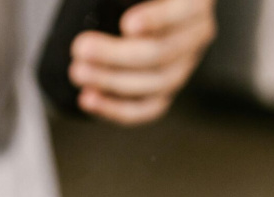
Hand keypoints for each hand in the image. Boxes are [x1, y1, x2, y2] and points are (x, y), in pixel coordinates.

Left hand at [68, 0, 215, 125]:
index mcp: (194, 3)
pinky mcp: (166, 90)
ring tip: (78, 72)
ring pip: (154, 84)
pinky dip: (115, 108)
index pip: (182, 13)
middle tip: (81, 49)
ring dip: (110, 82)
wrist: (140, 15)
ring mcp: (183, 66)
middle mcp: (195, 35)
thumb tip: (119, 12)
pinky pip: (146, 108)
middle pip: (161, 53)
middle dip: (115, 54)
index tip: (126, 26)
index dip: (156, 20)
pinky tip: (88, 100)